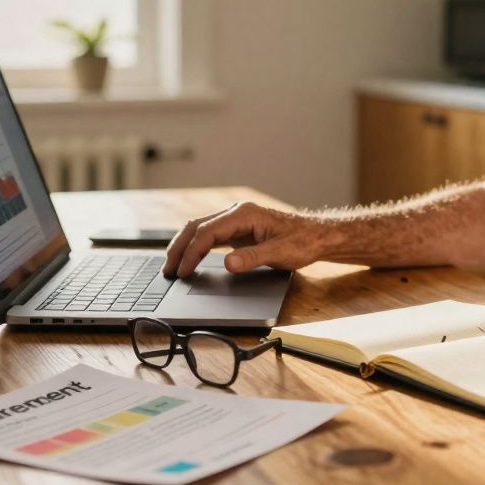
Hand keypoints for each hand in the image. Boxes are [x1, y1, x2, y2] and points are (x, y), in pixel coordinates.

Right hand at [163, 202, 332, 277]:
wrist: (317, 236)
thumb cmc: (302, 242)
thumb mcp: (280, 253)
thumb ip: (253, 258)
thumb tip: (227, 263)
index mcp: (244, 214)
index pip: (208, 232)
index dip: (192, 252)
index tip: (183, 271)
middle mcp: (237, 213)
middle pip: (197, 226)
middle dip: (179, 247)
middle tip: (167, 270)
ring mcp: (236, 221)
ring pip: (200, 229)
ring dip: (184, 246)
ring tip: (172, 266)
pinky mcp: (237, 230)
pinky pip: (209, 235)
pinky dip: (195, 246)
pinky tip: (188, 259)